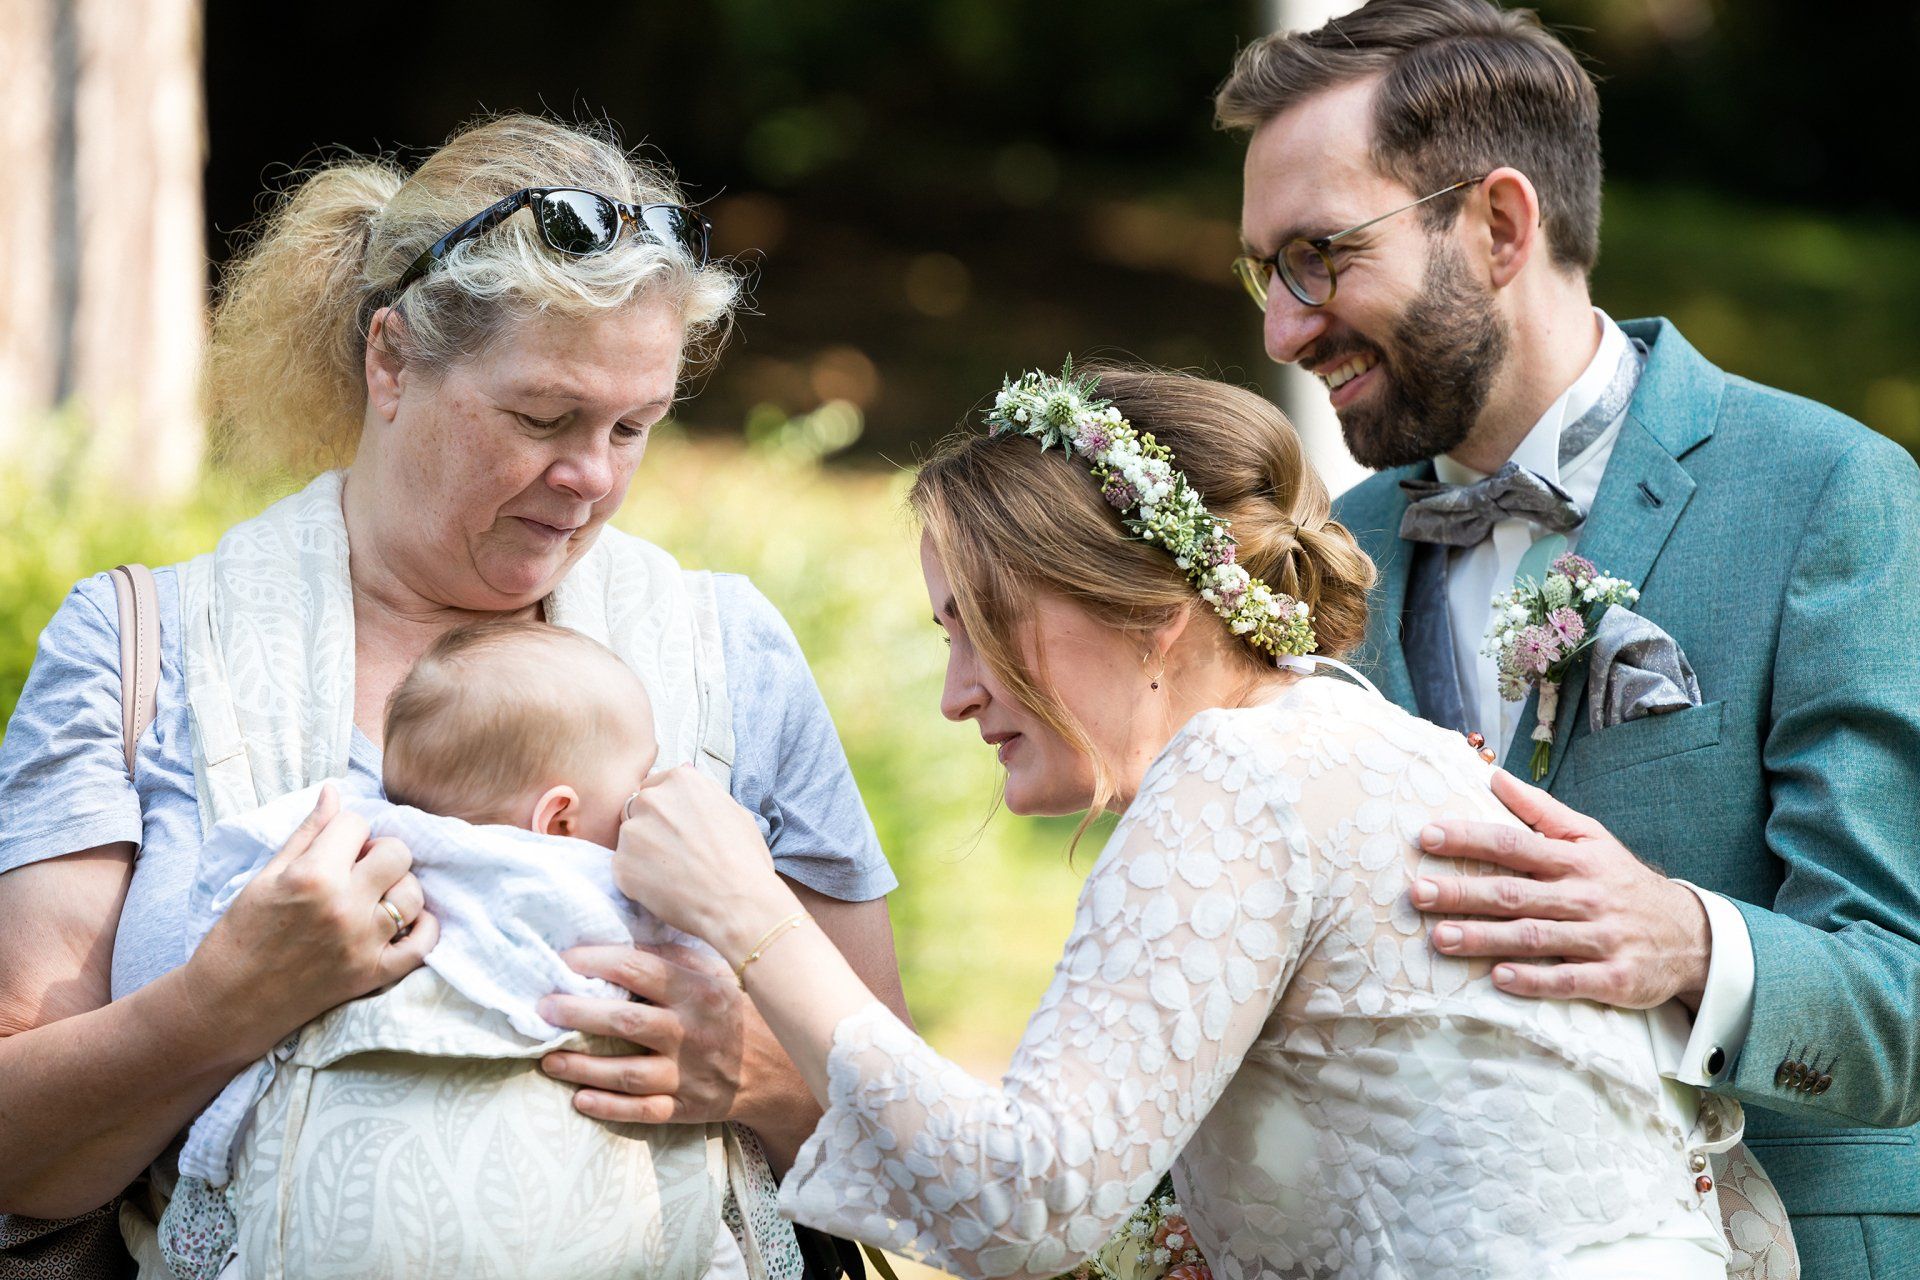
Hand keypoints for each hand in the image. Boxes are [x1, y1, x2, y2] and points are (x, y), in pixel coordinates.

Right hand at [186, 784, 439, 1049]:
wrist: (227, 1003)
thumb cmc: (240, 935)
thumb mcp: (266, 876)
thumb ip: (308, 833)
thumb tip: (334, 791)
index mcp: (312, 876)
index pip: (356, 823)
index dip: (346, 830)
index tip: (334, 847)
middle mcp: (343, 907)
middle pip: (397, 853)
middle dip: (380, 852)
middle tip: (359, 868)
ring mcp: (362, 943)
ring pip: (414, 894)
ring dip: (398, 888)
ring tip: (374, 896)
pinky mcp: (373, 975)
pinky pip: (424, 944)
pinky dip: (423, 929)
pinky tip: (405, 921)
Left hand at [537, 941, 802, 1130]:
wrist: (779, 1069)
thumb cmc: (737, 1011)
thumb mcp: (718, 974)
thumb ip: (674, 957)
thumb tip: (621, 940)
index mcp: (699, 991)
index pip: (640, 969)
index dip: (597, 962)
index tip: (564, 960)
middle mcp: (692, 1032)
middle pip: (626, 1020)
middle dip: (579, 1013)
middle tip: (544, 1008)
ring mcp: (689, 1074)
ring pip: (626, 1072)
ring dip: (582, 1066)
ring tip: (549, 1059)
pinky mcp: (687, 1107)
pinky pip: (641, 1111)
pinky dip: (608, 1107)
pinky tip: (579, 1099)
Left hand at [612, 766, 790, 954]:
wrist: (738, 902)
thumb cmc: (744, 860)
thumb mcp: (734, 811)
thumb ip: (702, 793)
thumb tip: (687, 771)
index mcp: (680, 781)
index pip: (655, 787)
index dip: (666, 811)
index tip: (678, 829)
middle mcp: (652, 800)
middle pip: (637, 810)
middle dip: (650, 828)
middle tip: (675, 854)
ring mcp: (632, 832)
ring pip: (629, 840)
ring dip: (642, 853)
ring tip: (672, 874)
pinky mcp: (621, 864)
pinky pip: (624, 868)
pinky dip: (638, 880)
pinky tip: (664, 889)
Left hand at [1409, 769, 1709, 1007]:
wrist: (1692, 935)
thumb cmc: (1622, 881)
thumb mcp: (1591, 838)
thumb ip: (1541, 811)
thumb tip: (1494, 777)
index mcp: (1575, 859)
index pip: (1514, 844)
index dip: (1470, 839)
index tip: (1427, 836)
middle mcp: (1585, 896)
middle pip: (1516, 894)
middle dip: (1464, 892)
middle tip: (1418, 892)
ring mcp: (1601, 938)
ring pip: (1535, 937)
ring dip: (1486, 938)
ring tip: (1440, 938)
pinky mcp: (1614, 979)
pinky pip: (1569, 981)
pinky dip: (1534, 980)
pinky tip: (1498, 978)